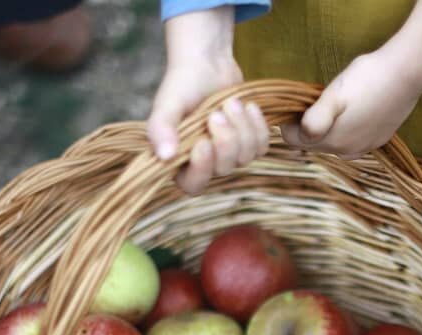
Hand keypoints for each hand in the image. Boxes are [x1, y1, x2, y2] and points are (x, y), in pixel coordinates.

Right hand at [146, 8, 270, 194]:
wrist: (208, 62)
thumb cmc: (183, 83)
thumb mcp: (168, 103)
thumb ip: (160, 128)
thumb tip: (164, 156)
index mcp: (180, 160)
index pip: (193, 185)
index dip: (202, 169)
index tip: (203, 142)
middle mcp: (205, 162)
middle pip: (223, 169)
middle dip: (225, 140)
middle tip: (216, 113)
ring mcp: (228, 154)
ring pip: (245, 158)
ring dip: (241, 128)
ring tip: (231, 102)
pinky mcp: (248, 142)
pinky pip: (261, 146)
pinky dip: (257, 125)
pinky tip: (249, 106)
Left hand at [282, 0, 421, 158]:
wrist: (406, 74)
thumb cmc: (366, 79)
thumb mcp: (334, 95)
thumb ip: (314, 119)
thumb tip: (297, 135)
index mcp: (331, 141)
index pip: (293, 140)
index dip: (290, 122)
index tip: (296, 104)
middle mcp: (346, 151)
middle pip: (313, 144)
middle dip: (308, 127)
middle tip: (315, 101)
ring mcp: (364, 148)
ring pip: (333, 144)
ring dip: (328, 129)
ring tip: (336, 105)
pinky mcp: (378, 141)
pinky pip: (353, 142)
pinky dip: (347, 131)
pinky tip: (355, 113)